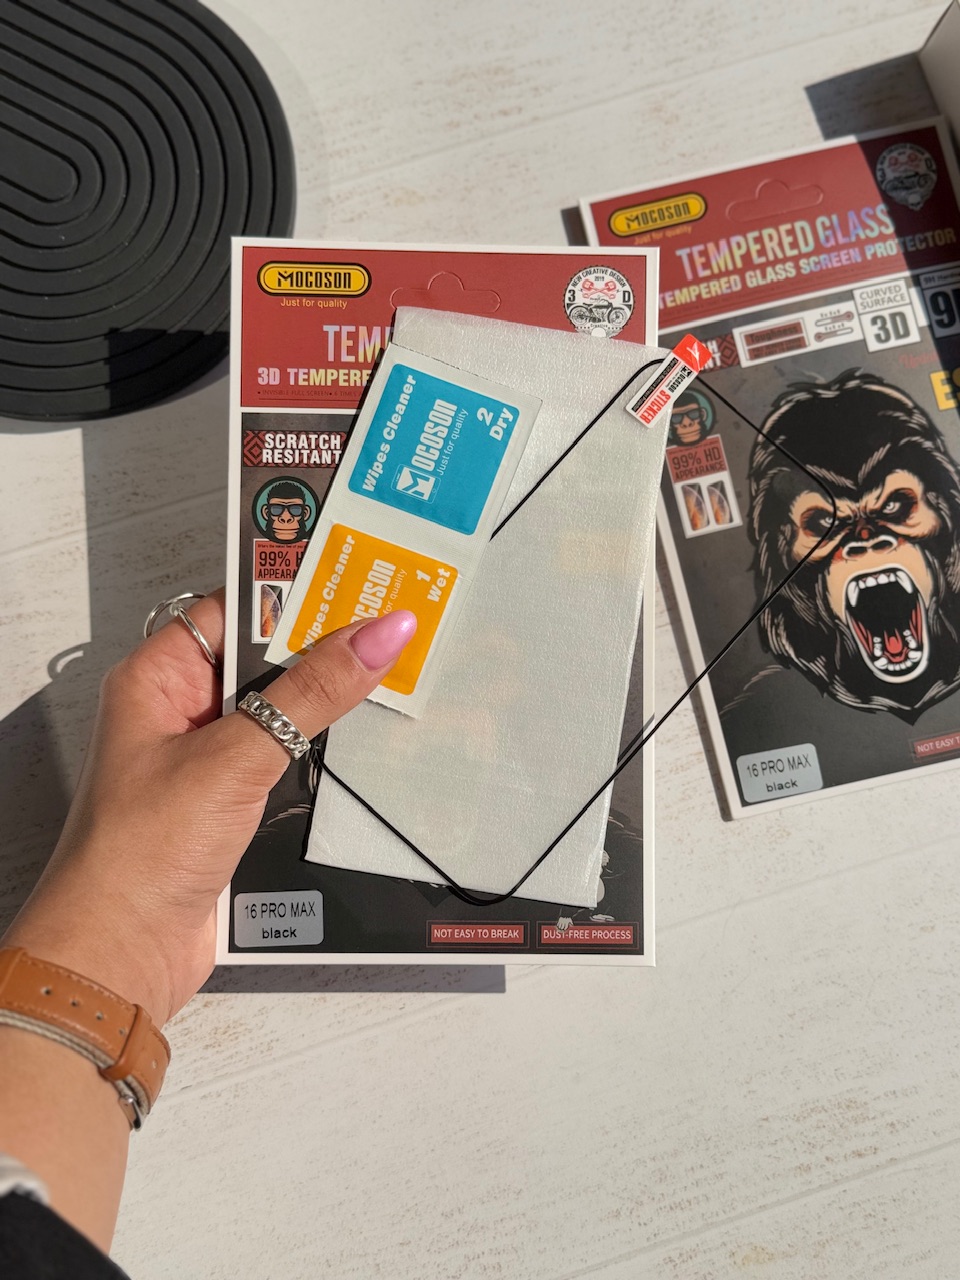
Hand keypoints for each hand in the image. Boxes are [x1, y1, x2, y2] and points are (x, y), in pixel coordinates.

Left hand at [3, 593, 416, 1025]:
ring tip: (392, 673)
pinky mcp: (234, 802)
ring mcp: (209, 759)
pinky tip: (363, 740)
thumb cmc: (136, 855)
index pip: (237, 605)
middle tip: (392, 624)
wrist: (120, 957)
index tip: (360, 573)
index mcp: (160, 678)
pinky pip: (290, 756)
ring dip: (329, 701)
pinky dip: (325, 749)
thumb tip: (375, 634)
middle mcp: (183, 711)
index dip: (296, 588)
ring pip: (285, 709)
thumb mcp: (236, 758)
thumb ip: (312, 694)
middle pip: (267, 656)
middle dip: (325, 644)